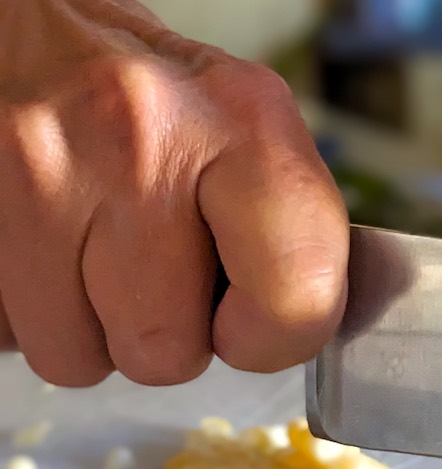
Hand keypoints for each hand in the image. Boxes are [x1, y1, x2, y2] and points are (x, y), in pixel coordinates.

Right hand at [0, 0, 347, 386]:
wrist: (42, 29)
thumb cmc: (161, 99)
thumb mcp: (254, 133)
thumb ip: (295, 231)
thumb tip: (308, 328)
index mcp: (245, 120)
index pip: (293, 296)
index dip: (275, 340)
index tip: (258, 324)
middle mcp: (142, 138)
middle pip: (168, 351)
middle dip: (169, 332)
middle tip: (166, 268)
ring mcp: (42, 170)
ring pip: (79, 358)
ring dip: (97, 328)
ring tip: (105, 253)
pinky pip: (13, 335)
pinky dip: (41, 311)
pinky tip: (59, 250)